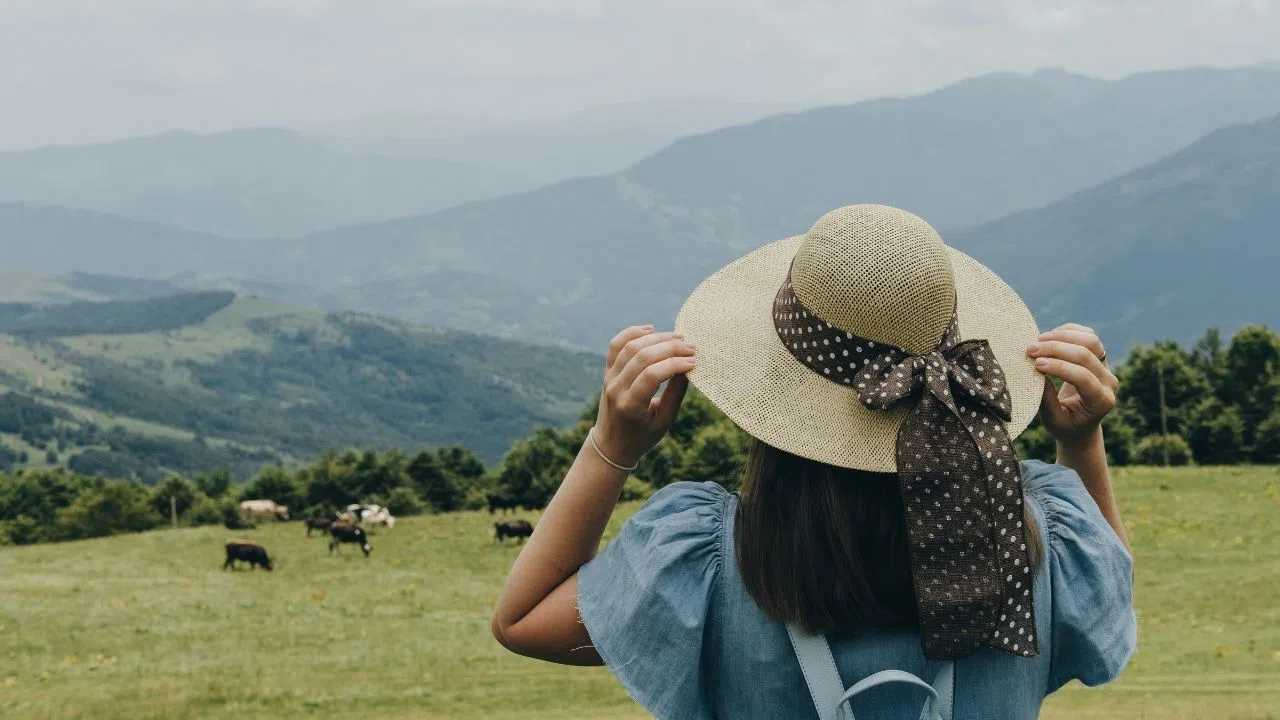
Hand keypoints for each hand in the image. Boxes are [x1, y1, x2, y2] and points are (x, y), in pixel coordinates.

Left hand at [593, 325, 695, 467]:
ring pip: (630, 346)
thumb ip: (676, 393)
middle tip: (691, 347)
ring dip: (656, 337)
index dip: (675, 364)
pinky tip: (651, 329)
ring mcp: (608, 377)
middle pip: (642, 356)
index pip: (652, 375)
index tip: (694, 361)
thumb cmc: (642, 436)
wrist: (611, 444)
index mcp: (630, 406)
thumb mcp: (664, 421)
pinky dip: (633, 332)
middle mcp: (615, 388)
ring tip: (678, 338)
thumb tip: (689, 366)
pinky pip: (616, 344)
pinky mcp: (607, 371)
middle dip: (670, 347)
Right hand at [1026, 323, 1118, 445]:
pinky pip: (1087, 335)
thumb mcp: (1053, 421)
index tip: (1035, 364)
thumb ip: (1046, 400)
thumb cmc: (1065, 425)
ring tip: (1038, 340)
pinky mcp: (1100, 355)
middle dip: (1056, 348)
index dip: (1059, 367)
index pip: (1083, 377)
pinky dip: (1067, 331)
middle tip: (1030, 350)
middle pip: (1087, 354)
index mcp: (1102, 402)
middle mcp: (1109, 382)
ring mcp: (1107, 366)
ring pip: (1091, 340)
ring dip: (1062, 336)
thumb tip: (1035, 371)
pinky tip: (1048, 337)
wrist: (1080, 424)